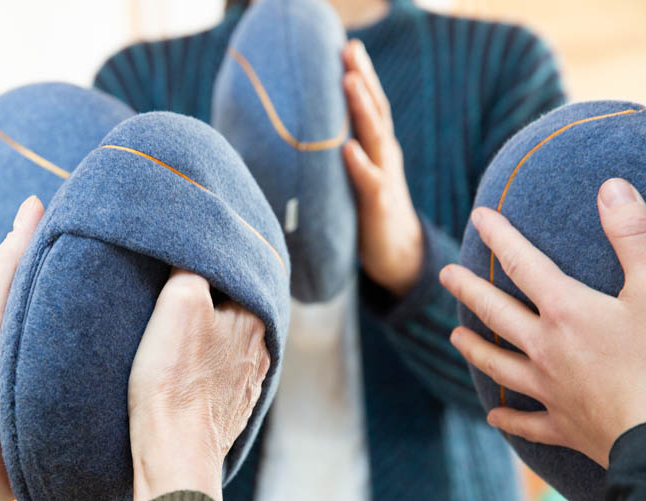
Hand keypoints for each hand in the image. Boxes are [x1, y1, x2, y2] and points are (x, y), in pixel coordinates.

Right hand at [128, 270, 269, 500]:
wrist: (175, 452)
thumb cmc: (175, 377)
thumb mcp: (179, 301)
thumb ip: (192, 266)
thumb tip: (194, 250)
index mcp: (255, 320)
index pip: (234, 277)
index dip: (206, 268)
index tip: (183, 268)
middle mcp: (261, 351)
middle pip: (234, 311)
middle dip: (210, 303)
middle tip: (177, 297)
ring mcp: (248, 384)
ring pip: (229, 345)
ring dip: (208, 337)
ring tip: (178, 336)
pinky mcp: (231, 410)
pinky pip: (221, 376)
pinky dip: (205, 368)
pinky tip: (185, 371)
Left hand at [342, 39, 422, 295]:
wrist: (398, 256)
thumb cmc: (370, 212)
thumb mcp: (357, 176)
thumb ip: (340, 153)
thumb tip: (302, 133)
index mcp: (377, 148)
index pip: (370, 105)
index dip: (361, 75)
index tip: (347, 45)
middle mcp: (384, 157)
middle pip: (376, 110)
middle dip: (364, 77)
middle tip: (351, 47)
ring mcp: (384, 179)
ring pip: (375, 138)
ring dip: (362, 109)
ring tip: (349, 80)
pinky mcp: (379, 207)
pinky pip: (370, 182)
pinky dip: (359, 164)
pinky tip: (347, 149)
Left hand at [440, 179, 645, 466]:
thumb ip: (632, 236)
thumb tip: (609, 188)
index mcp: (566, 311)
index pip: (522, 263)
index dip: (499, 236)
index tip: (478, 216)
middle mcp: (546, 348)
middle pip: (495, 312)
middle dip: (469, 289)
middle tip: (446, 274)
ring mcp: (550, 389)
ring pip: (498, 365)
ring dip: (475, 349)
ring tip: (456, 336)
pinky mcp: (565, 426)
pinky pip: (528, 422)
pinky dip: (510, 419)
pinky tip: (493, 416)